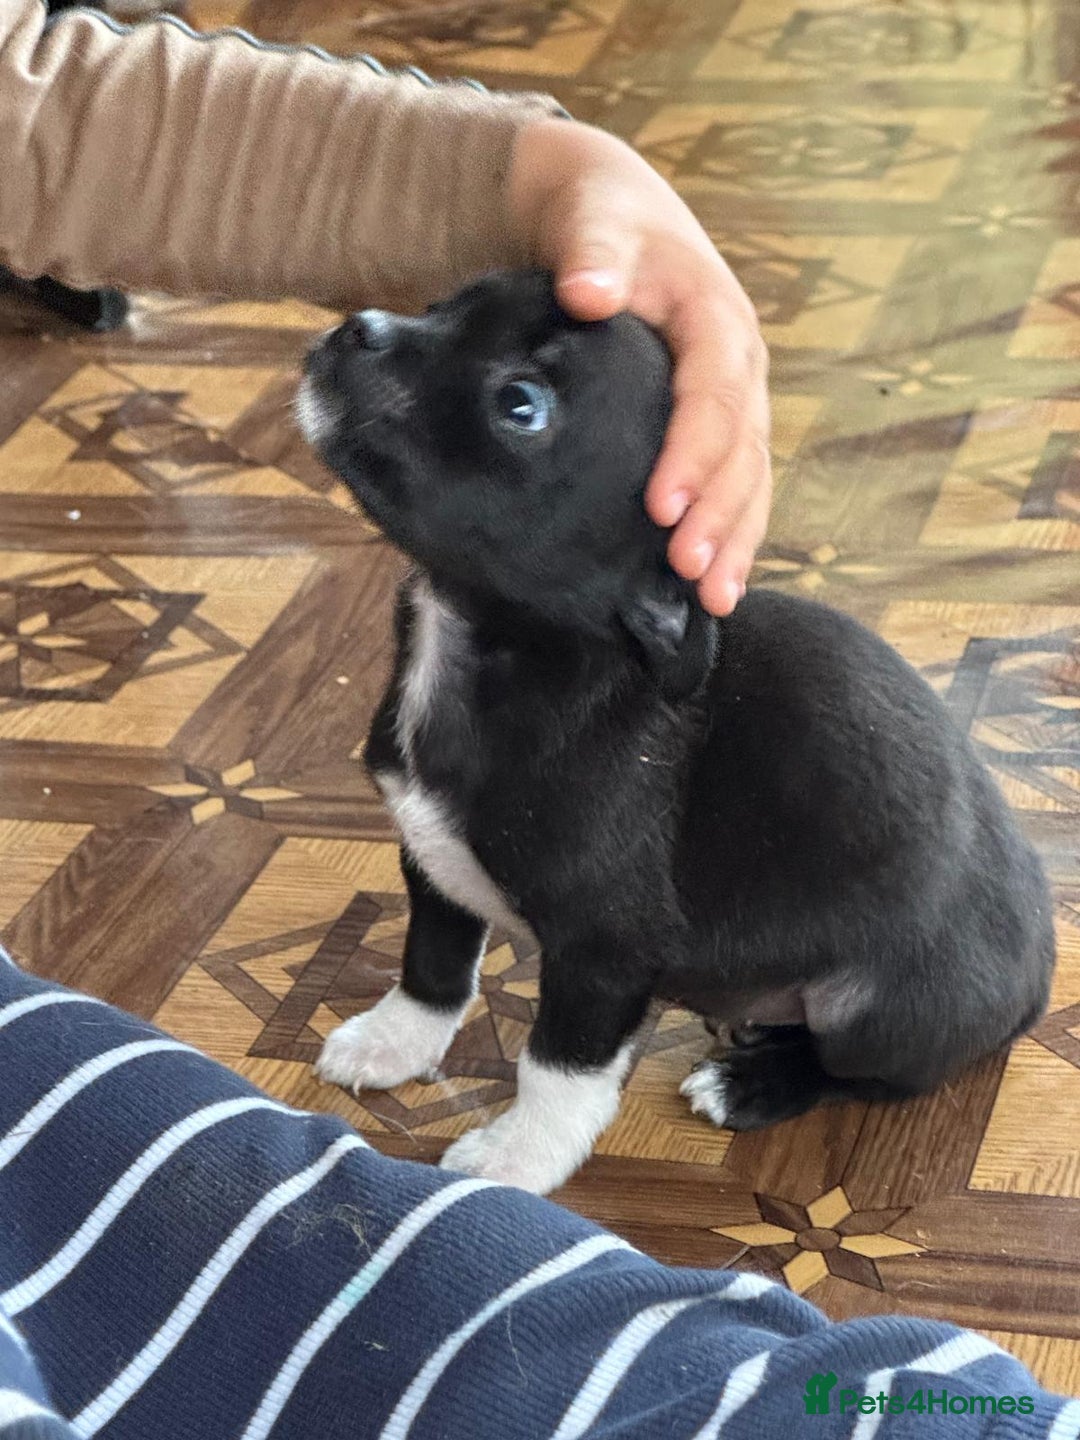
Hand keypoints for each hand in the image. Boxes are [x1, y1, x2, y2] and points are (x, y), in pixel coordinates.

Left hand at [509, 118, 770, 615]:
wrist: (607, 214)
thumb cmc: (598, 219)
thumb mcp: (592, 219)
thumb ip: (593, 252)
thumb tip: (589, 291)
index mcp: (716, 318)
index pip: (716, 394)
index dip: (695, 452)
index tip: (663, 505)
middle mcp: (738, 364)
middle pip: (743, 448)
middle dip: (722, 514)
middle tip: (688, 569)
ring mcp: (732, 398)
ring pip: (750, 476)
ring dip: (737, 539)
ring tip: (715, 597)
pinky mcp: (713, 425)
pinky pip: (736, 485)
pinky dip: (731, 535)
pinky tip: (716, 586)